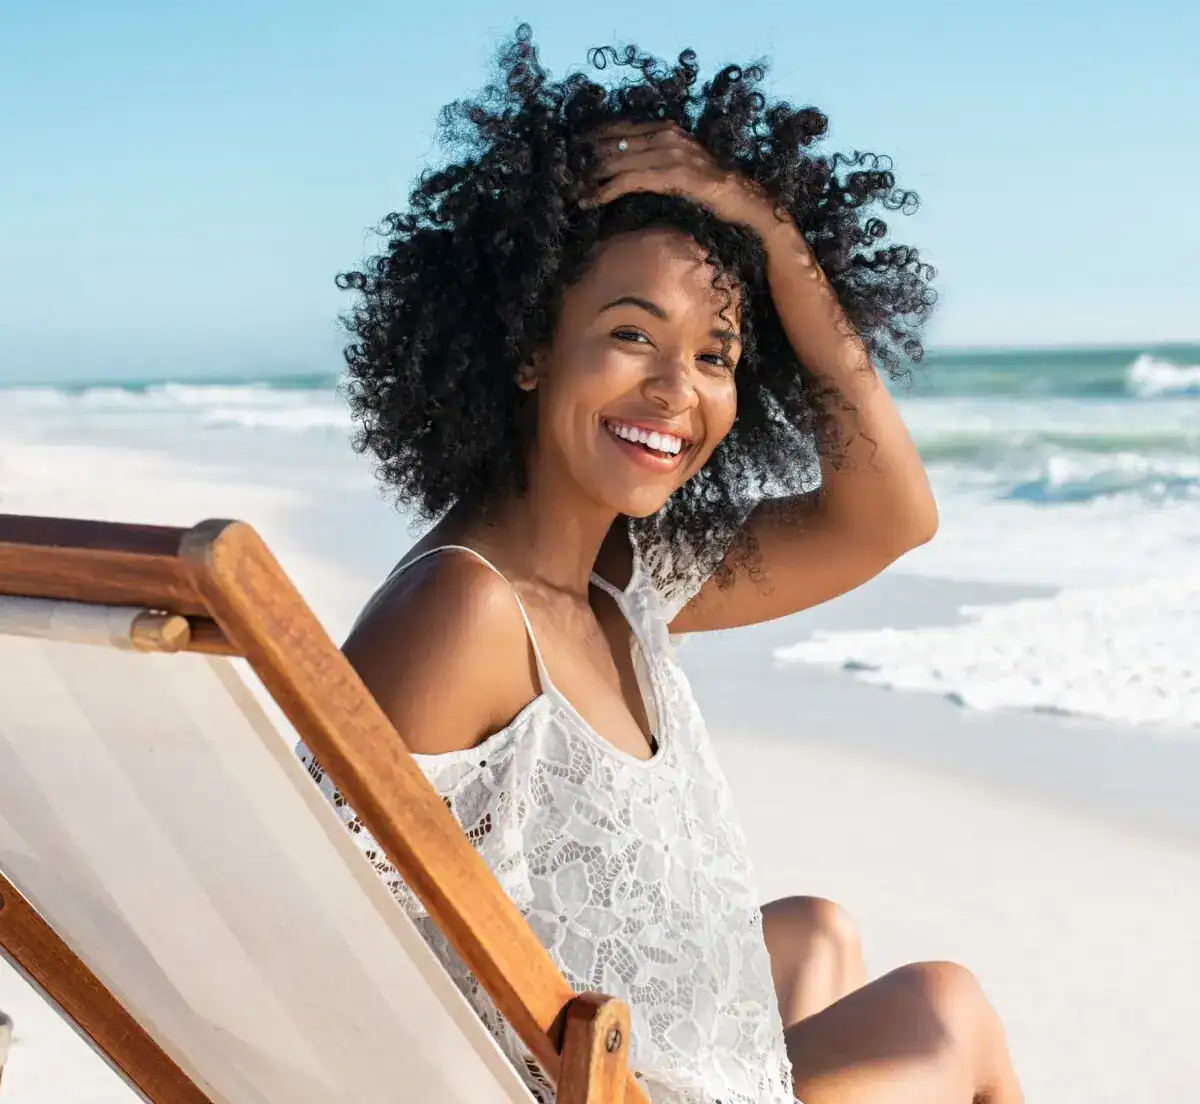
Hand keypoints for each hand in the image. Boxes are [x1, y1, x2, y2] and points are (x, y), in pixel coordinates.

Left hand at [582, 121, 784, 238]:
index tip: (574, 149)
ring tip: (572, 190)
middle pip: (614, 141)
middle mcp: (668, 135)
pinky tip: (589, 200)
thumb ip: (660, 161)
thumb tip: (632, 167)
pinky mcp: (671, 175)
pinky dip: (605, 190)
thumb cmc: (714, 192)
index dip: (595, 137)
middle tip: (565, 174)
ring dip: (590, 177)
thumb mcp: (683, 168)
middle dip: (586, 158)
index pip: (623, 126)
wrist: (745, 201)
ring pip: (617, 160)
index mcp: (670, 130)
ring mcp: (670, 154)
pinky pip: (628, 180)